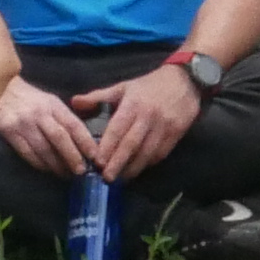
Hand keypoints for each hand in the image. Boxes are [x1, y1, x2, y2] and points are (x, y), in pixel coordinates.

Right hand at [0, 79, 95, 176]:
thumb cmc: (28, 98)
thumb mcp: (49, 101)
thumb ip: (65, 116)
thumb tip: (85, 136)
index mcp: (53, 104)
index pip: (73, 124)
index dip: (85, 141)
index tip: (95, 156)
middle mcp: (40, 113)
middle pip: (60, 138)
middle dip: (72, 157)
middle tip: (81, 171)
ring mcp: (23, 123)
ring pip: (44, 149)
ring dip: (56, 165)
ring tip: (66, 175)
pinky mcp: (9, 132)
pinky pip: (27, 153)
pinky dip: (39, 164)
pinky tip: (47, 170)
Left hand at [73, 60, 206, 178]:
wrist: (185, 81)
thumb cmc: (149, 85)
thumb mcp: (123, 87)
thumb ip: (98, 97)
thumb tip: (74, 102)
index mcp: (133, 104)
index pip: (117, 129)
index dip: (107, 147)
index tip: (97, 162)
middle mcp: (148, 116)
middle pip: (131, 144)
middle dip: (118, 163)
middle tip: (107, 178)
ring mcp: (164, 126)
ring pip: (147, 152)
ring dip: (133, 167)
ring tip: (121, 178)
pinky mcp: (176, 133)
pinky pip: (160, 153)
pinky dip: (148, 163)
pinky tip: (138, 169)